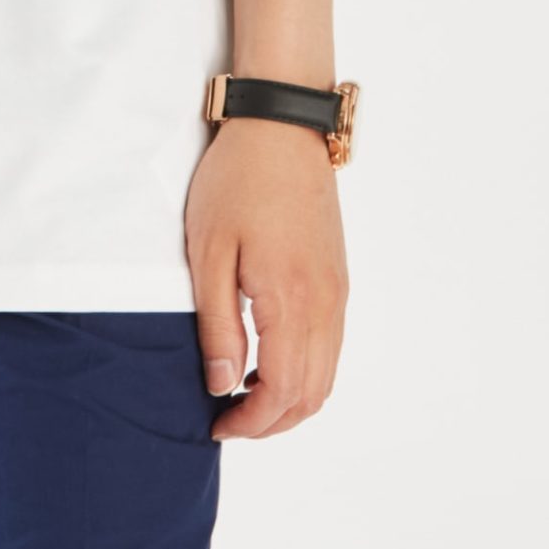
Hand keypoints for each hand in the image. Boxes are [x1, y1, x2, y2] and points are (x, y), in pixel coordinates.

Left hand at [185, 116, 348, 438]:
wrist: (282, 126)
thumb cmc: (237, 181)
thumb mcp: (209, 252)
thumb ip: (217, 325)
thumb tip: (224, 386)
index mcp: (293, 300)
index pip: (284, 391)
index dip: (251, 421)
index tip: (216, 423)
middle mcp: (327, 304)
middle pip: (312, 394)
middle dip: (271, 421)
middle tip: (227, 420)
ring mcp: (338, 292)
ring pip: (326, 375)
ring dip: (290, 399)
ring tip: (243, 394)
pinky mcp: (338, 278)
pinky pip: (330, 346)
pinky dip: (304, 371)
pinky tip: (267, 359)